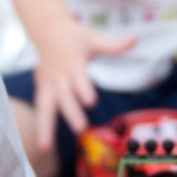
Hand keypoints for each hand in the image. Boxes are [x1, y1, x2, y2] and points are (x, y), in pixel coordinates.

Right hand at [29, 15, 134, 138]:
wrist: (47, 30)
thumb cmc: (74, 36)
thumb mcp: (93, 37)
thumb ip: (113, 44)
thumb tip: (135, 39)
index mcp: (72, 62)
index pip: (79, 77)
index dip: (84, 89)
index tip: (91, 102)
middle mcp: (58, 75)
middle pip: (64, 96)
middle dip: (71, 113)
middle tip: (81, 128)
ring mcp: (48, 83)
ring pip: (45, 106)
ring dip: (45, 127)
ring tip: (45, 147)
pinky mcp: (42, 89)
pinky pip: (41, 108)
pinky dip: (41, 125)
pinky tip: (44, 144)